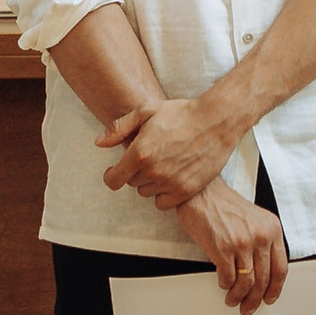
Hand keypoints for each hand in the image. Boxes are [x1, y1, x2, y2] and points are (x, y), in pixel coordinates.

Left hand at [99, 95, 240, 208]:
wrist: (216, 121)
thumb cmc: (180, 113)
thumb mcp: (147, 111)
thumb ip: (120, 128)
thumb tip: (100, 143)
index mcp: (140, 153)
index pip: (113, 180)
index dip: (111, 175)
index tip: (115, 170)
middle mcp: (153, 171)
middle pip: (131, 184)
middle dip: (134, 172)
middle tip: (147, 157)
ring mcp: (171, 183)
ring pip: (147, 193)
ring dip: (149, 183)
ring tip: (161, 165)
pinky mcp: (186, 190)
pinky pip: (163, 203)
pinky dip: (163, 194)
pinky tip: (169, 178)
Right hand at [173, 180, 288, 314]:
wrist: (200, 191)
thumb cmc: (222, 204)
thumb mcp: (254, 219)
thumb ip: (262, 241)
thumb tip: (261, 272)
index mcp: (272, 229)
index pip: (281, 268)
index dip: (275, 288)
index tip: (269, 298)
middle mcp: (260, 236)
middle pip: (264, 279)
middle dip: (256, 299)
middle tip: (249, 307)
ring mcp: (242, 243)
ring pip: (247, 283)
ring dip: (239, 296)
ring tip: (233, 300)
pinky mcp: (223, 248)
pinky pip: (228, 277)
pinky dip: (226, 285)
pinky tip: (223, 284)